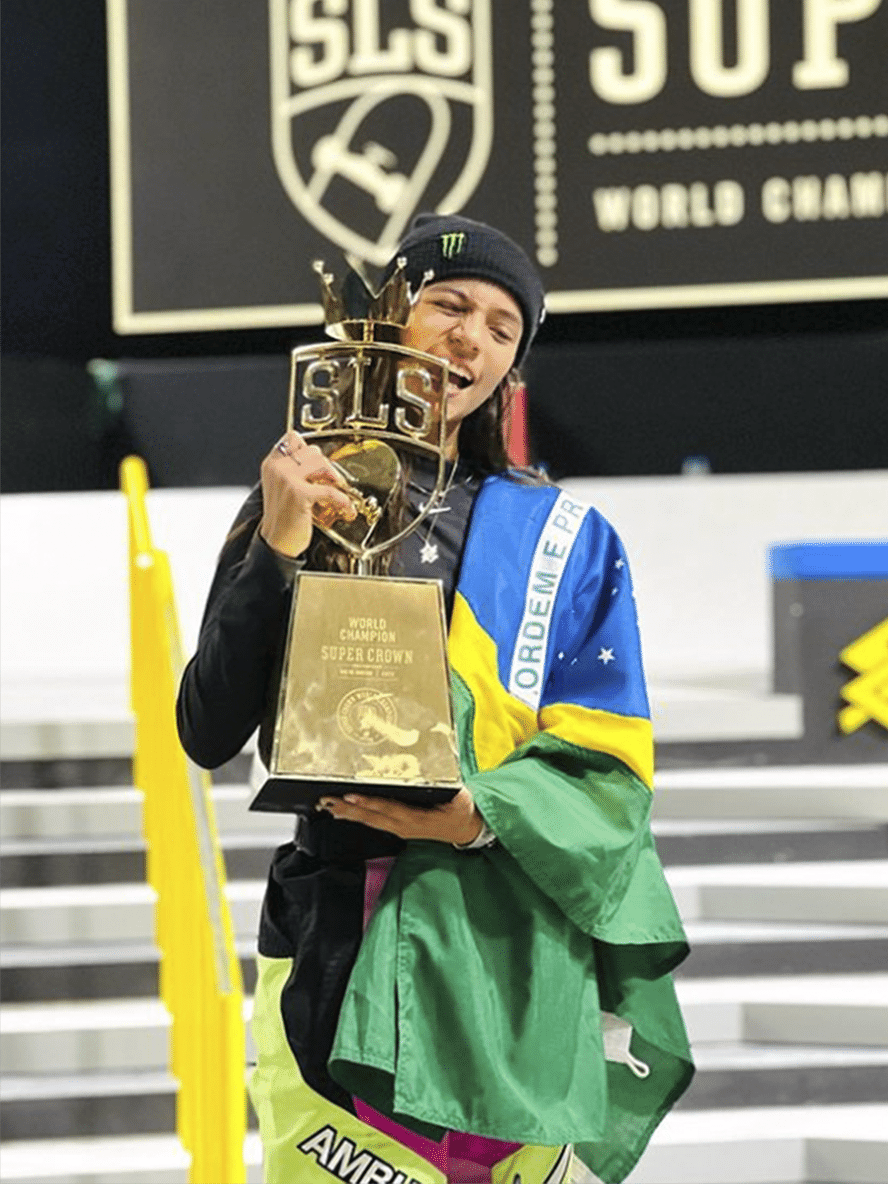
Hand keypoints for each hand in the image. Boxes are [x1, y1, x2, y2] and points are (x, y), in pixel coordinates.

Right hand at [259, 431, 355, 557]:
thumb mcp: (281, 487)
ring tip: (339, 489)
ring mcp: (288, 479)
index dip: (309, 447)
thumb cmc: (282, 518)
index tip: (319, 459)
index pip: (292, 438)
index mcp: (271, 464)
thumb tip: (318, 459)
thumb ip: (293, 471)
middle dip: (326, 465)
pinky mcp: (300, 494)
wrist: (276, 543)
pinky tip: (347, 509)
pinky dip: (344, 501)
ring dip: (335, 477)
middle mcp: (278, 468)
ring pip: (322, 463)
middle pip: (312, 450)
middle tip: (332, 480)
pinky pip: (331, 490)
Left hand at [318, 786, 483, 844]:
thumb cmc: (463, 810)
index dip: (370, 803)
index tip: (352, 795)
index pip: (390, 809)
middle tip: (328, 800)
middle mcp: (405, 826)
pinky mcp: (399, 829)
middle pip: (372, 817)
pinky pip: (375, 823)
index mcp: (418, 818)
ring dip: (349, 813)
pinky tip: (346, 812)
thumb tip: (434, 774)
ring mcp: (401, 829)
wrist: (467, 829)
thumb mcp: (460, 797)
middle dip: (349, 808)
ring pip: (370, 822)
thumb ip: (448, 788)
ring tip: (329, 806)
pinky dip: (358, 817)